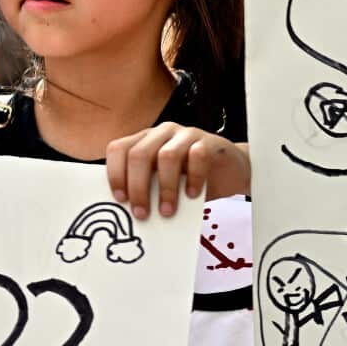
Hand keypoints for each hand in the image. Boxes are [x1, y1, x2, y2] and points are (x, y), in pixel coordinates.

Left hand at [106, 123, 249, 219]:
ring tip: (168, 210)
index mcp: (145, 140)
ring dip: (166, 188)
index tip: (121, 200)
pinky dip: (193, 178)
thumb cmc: (192, 180)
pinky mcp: (209, 141)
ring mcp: (187, 134)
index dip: (115, 174)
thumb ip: (148, 187)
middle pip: (139, 154)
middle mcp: (163, 133)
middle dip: (138, 187)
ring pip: (167, 155)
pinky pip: (198, 156)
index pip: (119, 149)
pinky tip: (192, 194)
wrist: (231, 172)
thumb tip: (127, 209)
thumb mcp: (164, 183)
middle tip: (142, 213)